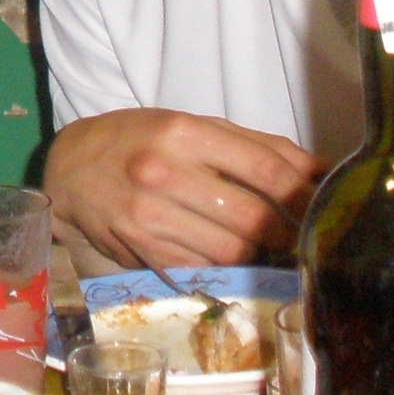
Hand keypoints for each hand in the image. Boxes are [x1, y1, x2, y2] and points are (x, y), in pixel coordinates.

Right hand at [43, 108, 322, 269]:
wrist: (70, 170)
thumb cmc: (139, 140)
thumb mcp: (191, 126)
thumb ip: (253, 146)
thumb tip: (317, 171)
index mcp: (183, 132)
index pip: (264, 167)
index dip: (303, 192)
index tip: (323, 205)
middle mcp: (164, 172)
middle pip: (253, 217)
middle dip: (288, 232)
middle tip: (304, 235)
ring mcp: (151, 217)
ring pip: (232, 251)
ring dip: (260, 253)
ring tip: (270, 246)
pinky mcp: (143, 252)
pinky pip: (205, 269)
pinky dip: (226, 266)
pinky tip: (230, 254)